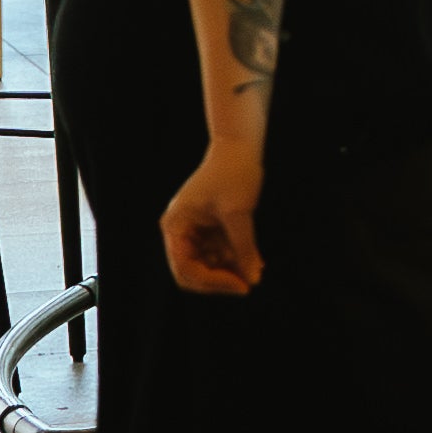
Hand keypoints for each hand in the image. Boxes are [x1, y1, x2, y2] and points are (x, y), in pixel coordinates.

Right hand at [162, 137, 269, 293]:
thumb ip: (244, 248)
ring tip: (255, 271)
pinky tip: (254, 262)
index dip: (212, 282)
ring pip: (208, 264)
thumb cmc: (233, 172)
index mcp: (176, 226)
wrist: (240, 146)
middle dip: (220, 278)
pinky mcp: (210, 228)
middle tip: (248, 284)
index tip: (241, 285)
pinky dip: (235, 258)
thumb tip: (253, 278)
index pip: (185, 268)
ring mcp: (195, 230)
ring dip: (230, 270)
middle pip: (193, 271)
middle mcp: (181, 231)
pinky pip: (219, 252)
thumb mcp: (238, 213)